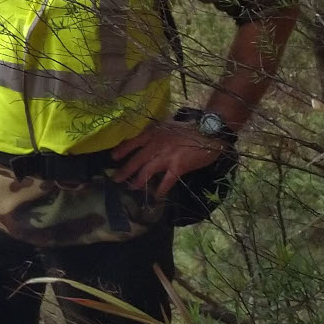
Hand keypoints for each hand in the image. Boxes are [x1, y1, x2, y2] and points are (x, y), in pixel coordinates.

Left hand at [110, 120, 225, 199]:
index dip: (122, 150)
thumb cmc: (190, 129)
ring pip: (147, 171)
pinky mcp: (178, 166)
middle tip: (115, 179)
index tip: (113, 157)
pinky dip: (161, 190)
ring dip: (138, 181)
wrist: (210, 132)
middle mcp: (157, 144)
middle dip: (125, 170)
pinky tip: (157, 196)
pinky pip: (166, 181)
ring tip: (132, 188)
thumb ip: (156, 134)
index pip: (133, 142)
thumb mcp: (168, 126)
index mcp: (153, 133)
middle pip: (137, 160)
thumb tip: (145, 141)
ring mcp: (167, 156)